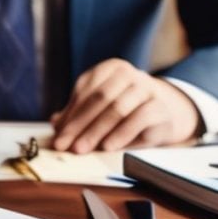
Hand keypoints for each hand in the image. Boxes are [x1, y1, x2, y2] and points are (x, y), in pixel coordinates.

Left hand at [51, 59, 199, 153]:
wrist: (162, 113)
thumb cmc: (124, 111)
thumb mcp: (100, 109)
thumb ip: (77, 114)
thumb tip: (55, 124)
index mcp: (110, 69)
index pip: (85, 90)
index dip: (69, 114)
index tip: (57, 135)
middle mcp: (130, 74)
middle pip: (99, 99)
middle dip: (79, 125)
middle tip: (64, 146)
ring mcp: (147, 89)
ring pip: (117, 109)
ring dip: (95, 131)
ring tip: (81, 149)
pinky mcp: (159, 107)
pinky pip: (138, 119)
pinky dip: (121, 134)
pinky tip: (107, 147)